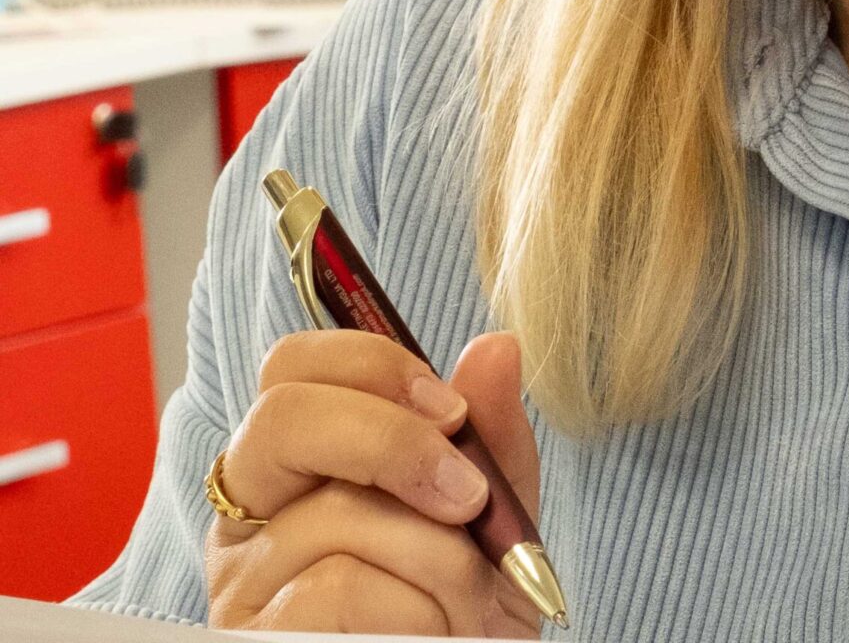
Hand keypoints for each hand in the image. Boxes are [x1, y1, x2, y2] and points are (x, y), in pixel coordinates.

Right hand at [205, 330, 544, 635]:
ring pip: (336, 514)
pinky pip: (336, 590)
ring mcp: (240, 586)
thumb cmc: (465, 605)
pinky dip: (415, 609)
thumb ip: (490, 432)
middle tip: (469, 496)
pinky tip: (433, 636)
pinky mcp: (254, 642)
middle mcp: (250, 518)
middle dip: (395, 441)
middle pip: (284, 418)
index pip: (292, 367)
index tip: (455, 412)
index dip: (373, 367)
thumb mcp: (491, 511)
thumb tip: (497, 347)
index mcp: (299, 465)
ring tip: (470, 606)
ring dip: (438, 555)